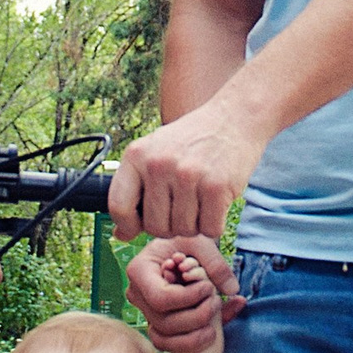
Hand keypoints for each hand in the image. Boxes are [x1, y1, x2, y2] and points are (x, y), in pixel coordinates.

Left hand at [109, 94, 267, 249]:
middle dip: (169, 227)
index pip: (118, 206)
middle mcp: (159, 164)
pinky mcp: (216, 186)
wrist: (234, 118)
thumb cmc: (193, 140)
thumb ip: (136, 191)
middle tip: (181, 210)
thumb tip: (121, 234)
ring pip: (183, 230)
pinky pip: (209, 228)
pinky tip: (215, 205)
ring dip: (194, 225)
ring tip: (199, 203)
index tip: (137, 227)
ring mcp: (188, 175)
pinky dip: (214, 224)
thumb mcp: (155, 154)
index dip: (127, 225)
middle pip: (154, 226)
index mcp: (137, 155)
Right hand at [127, 237, 235, 352]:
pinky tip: (213, 332)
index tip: (209, 287)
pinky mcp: (155, 323)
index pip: (161, 298)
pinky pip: (167, 344)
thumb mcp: (200, 242)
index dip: (189, 298)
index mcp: (139, 270)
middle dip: (197, 316)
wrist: (179, 247)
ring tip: (216, 312)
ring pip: (166, 336)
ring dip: (196, 331)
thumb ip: (216, 263)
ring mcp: (144, 311)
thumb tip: (232, 291)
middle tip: (216, 299)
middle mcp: (136, 294)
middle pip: (164, 322)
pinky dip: (191, 343)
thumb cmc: (186, 240)